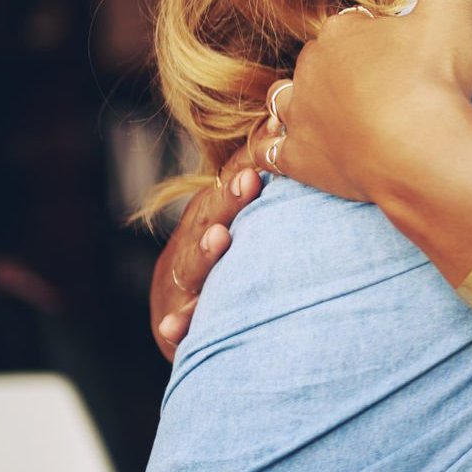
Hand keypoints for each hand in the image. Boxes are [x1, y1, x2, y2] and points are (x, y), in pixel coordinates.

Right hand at [150, 144, 263, 359]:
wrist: (188, 333)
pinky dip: (176, 325)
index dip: (243, 166)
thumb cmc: (234, 276)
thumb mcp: (249, 238)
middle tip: (249, 179)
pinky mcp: (173, 327)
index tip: (269, 138)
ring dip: (204, 253)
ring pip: (190, 268)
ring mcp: (178, 287)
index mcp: (206, 225)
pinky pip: (174, 326)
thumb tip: (298, 145)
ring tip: (220, 238)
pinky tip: (175, 326)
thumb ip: (271, 209)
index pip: (224, 191)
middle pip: (206, 220)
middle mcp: (188, 251)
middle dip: (228, 201)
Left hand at [252, 0, 471, 205]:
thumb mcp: (454, 9)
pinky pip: (269, 152)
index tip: (405, 58)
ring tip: (331, 115)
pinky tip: (282, 152)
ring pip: (283, 100)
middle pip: (320, 62)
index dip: (379, 40)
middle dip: (343, 72)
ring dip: (301, 104)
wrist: (420, 149)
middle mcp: (311, 67)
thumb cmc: (434, 77)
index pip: (353, 27)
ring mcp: (300, 114)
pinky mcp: (300, 159)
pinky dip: (272, 151)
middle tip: (384, 91)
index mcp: (342, 30)